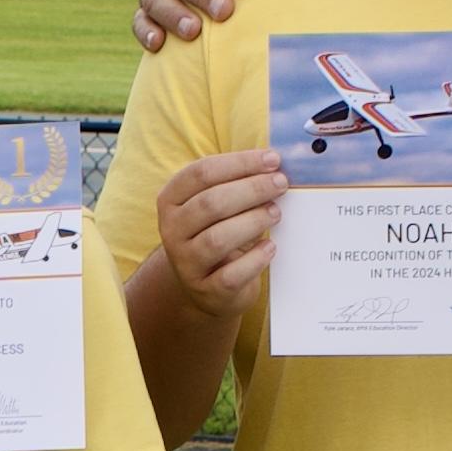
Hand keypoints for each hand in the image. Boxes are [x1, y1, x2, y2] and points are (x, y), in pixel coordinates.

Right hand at [155, 147, 286, 312]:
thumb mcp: (216, 205)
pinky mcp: (206, 291)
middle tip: (280, 184)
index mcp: (171, 200)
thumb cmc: (217, 232)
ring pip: (218, 239)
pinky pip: (231, 275)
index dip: (239, 163)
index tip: (273, 160)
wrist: (206, 286)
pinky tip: (270, 247)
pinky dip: (255, 259)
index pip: (201, 173)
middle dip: (251, 190)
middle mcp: (171, 231)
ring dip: (253, 221)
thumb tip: (273, 165)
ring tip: (275, 213)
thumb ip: (236, 182)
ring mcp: (186, 263)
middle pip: (211, 203)